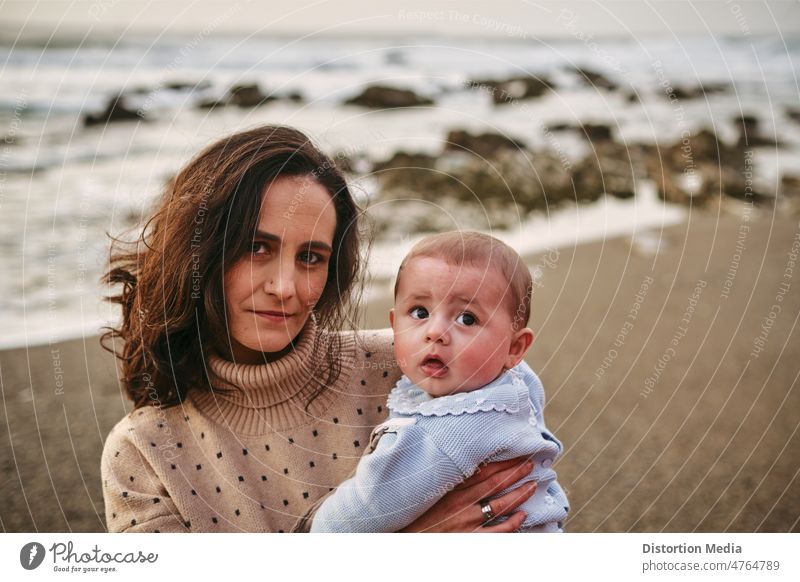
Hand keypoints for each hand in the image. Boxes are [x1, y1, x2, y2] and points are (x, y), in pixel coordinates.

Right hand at [399, 456, 536, 531]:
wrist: (401, 538)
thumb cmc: (412, 515)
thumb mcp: (425, 491)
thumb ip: (443, 477)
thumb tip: (460, 462)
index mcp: (450, 487)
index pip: (483, 469)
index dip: (502, 461)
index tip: (517, 453)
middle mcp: (461, 502)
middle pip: (495, 483)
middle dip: (515, 472)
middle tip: (532, 463)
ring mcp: (467, 522)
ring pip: (500, 505)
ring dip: (519, 494)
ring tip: (533, 485)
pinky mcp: (470, 539)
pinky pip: (497, 531)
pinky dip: (512, 523)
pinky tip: (522, 516)